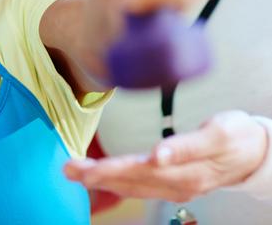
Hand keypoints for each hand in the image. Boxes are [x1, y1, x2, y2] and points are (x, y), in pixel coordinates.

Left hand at [64, 111, 268, 202]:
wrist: (256, 154)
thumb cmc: (236, 136)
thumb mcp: (218, 134)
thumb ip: (187, 146)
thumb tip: (158, 155)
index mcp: (186, 169)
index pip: (142, 169)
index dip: (116, 169)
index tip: (92, 168)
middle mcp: (177, 183)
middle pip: (131, 180)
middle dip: (97, 175)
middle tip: (68, 168)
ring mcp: (175, 187)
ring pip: (132, 186)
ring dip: (101, 179)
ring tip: (73, 171)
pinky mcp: (173, 185)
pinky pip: (139, 187)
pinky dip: (116, 182)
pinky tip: (98, 177)